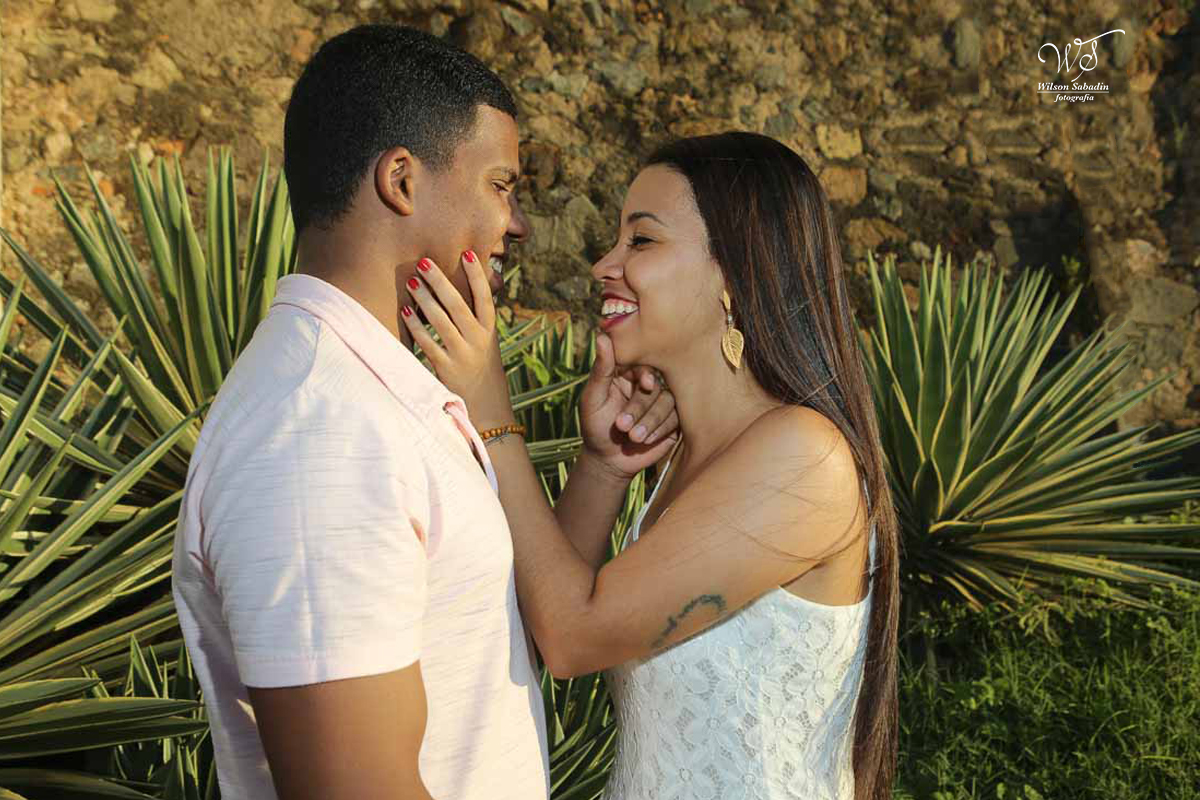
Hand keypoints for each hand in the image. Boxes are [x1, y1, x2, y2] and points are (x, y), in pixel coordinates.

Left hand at [399, 252, 513, 427]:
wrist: (486, 405)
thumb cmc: (480, 365)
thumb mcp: (484, 340)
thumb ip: (474, 317)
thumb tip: (458, 285)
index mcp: (489, 330)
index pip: (484, 297)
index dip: (476, 275)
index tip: (466, 253)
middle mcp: (478, 340)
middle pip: (458, 305)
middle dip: (440, 281)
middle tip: (424, 262)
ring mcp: (462, 354)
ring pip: (441, 321)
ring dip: (424, 299)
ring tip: (411, 281)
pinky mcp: (446, 368)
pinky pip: (428, 342)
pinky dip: (416, 326)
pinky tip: (405, 311)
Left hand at [579, 330, 679, 479]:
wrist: (608, 461)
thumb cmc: (595, 427)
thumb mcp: (593, 398)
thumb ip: (601, 369)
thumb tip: (602, 336)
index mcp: (628, 374)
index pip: (643, 364)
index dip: (647, 374)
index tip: (646, 384)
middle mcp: (647, 386)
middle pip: (656, 386)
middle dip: (640, 407)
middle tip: (622, 426)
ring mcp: (662, 403)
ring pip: (668, 402)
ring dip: (650, 421)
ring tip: (632, 437)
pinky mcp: (673, 422)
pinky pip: (677, 419)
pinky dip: (660, 430)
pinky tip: (645, 440)